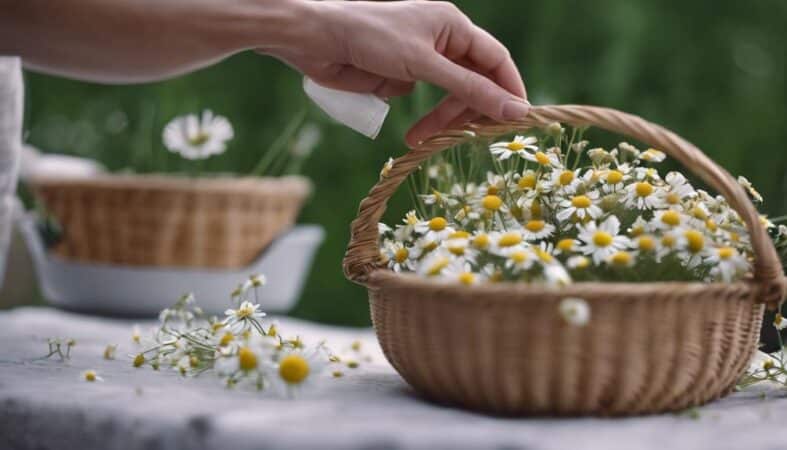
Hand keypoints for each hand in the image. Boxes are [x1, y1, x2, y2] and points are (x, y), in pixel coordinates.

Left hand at [262, 0, 528, 146]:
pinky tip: (388, 100)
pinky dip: (410, 107)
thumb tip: (516, 110)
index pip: (496, 60)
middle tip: (461, 139)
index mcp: (454, 26)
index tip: (519, 122)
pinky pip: (418, 96)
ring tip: (418, 139)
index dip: (510, 90)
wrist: (315, 40)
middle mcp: (442, 40)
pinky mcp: (399, 73)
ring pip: (446, 94)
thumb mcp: (426, 64)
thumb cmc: (372, 38)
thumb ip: (470, 89)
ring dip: (438, 119)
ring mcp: (420, 58)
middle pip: (473, 82)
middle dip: (466, 111)